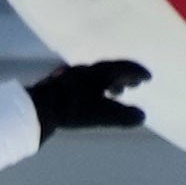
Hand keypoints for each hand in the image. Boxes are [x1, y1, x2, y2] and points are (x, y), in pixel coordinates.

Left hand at [27, 59, 148, 135]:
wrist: (37, 107)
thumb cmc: (73, 109)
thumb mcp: (103, 115)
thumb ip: (124, 116)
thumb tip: (141, 116)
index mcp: (97, 73)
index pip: (122, 67)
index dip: (137, 72)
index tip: (148, 77)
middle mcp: (83, 70)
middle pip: (108, 70)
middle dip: (124, 76)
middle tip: (134, 85)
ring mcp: (68, 77)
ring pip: (93, 77)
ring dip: (108, 83)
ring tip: (116, 93)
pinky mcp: (56, 87)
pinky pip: (81, 84)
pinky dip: (93, 89)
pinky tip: (89, 100)